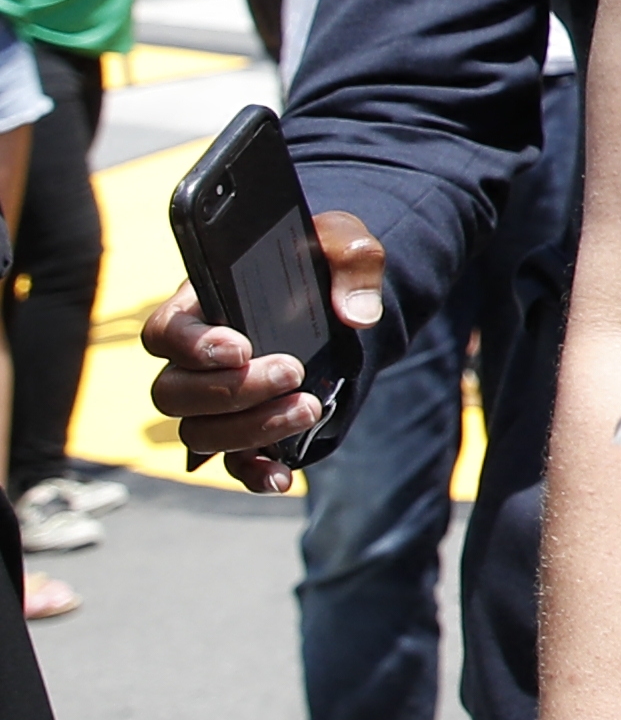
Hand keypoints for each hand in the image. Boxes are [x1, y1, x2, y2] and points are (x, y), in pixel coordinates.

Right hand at [143, 207, 380, 484]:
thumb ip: (352, 260)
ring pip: (198, 433)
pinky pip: (232, 463)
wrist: (344, 298)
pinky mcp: (248, 429)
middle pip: (173, 392)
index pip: (164, 333)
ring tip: (310, 406)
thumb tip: (357, 315)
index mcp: (201, 306)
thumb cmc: (325, 261)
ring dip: (250, 428)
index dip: (192, 346)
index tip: (241, 347)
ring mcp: (217, 400)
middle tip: (292, 370)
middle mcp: (196, 360)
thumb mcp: (344, 242)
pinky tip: (282, 476)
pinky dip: (253, 473)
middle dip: (231, 390)